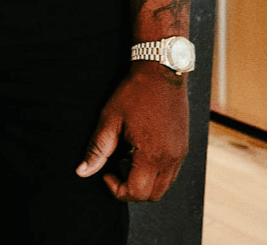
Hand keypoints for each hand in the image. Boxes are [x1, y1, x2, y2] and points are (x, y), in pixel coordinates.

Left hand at [75, 61, 188, 201]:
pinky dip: (156, 171)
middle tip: (118, 163)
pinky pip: (171, 172)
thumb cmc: (134, 92)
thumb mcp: (110, 118)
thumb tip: (82, 171)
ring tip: (130, 154)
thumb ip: (98, 148)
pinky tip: (142, 148)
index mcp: (152, 155)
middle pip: (152, 195)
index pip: (136, 192)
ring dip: (145, 180)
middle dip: (132, 188)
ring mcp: (180, 153)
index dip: (117, 188)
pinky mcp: (184, 146)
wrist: (161, 70)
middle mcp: (171, 159)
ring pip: (164, 186)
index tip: (106, 173)